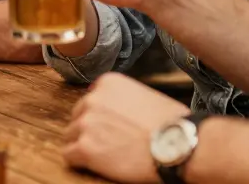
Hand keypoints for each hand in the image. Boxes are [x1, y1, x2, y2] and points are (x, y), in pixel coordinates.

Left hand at [63, 73, 190, 182]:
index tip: (111, 126)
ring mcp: (86, 124)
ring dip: (85, 145)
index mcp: (107, 83)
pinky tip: (96, 164)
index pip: (90, 100)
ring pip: (71, 136)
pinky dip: (80, 161)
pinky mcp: (85, 148)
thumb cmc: (171, 123)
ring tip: (107, 154)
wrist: (178, 144)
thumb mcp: (143, 95)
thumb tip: (114, 111)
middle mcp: (93, 99)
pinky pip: (69, 155)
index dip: (100, 116)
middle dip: (90, 129)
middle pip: (78, 117)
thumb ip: (122, 99)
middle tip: (109, 142)